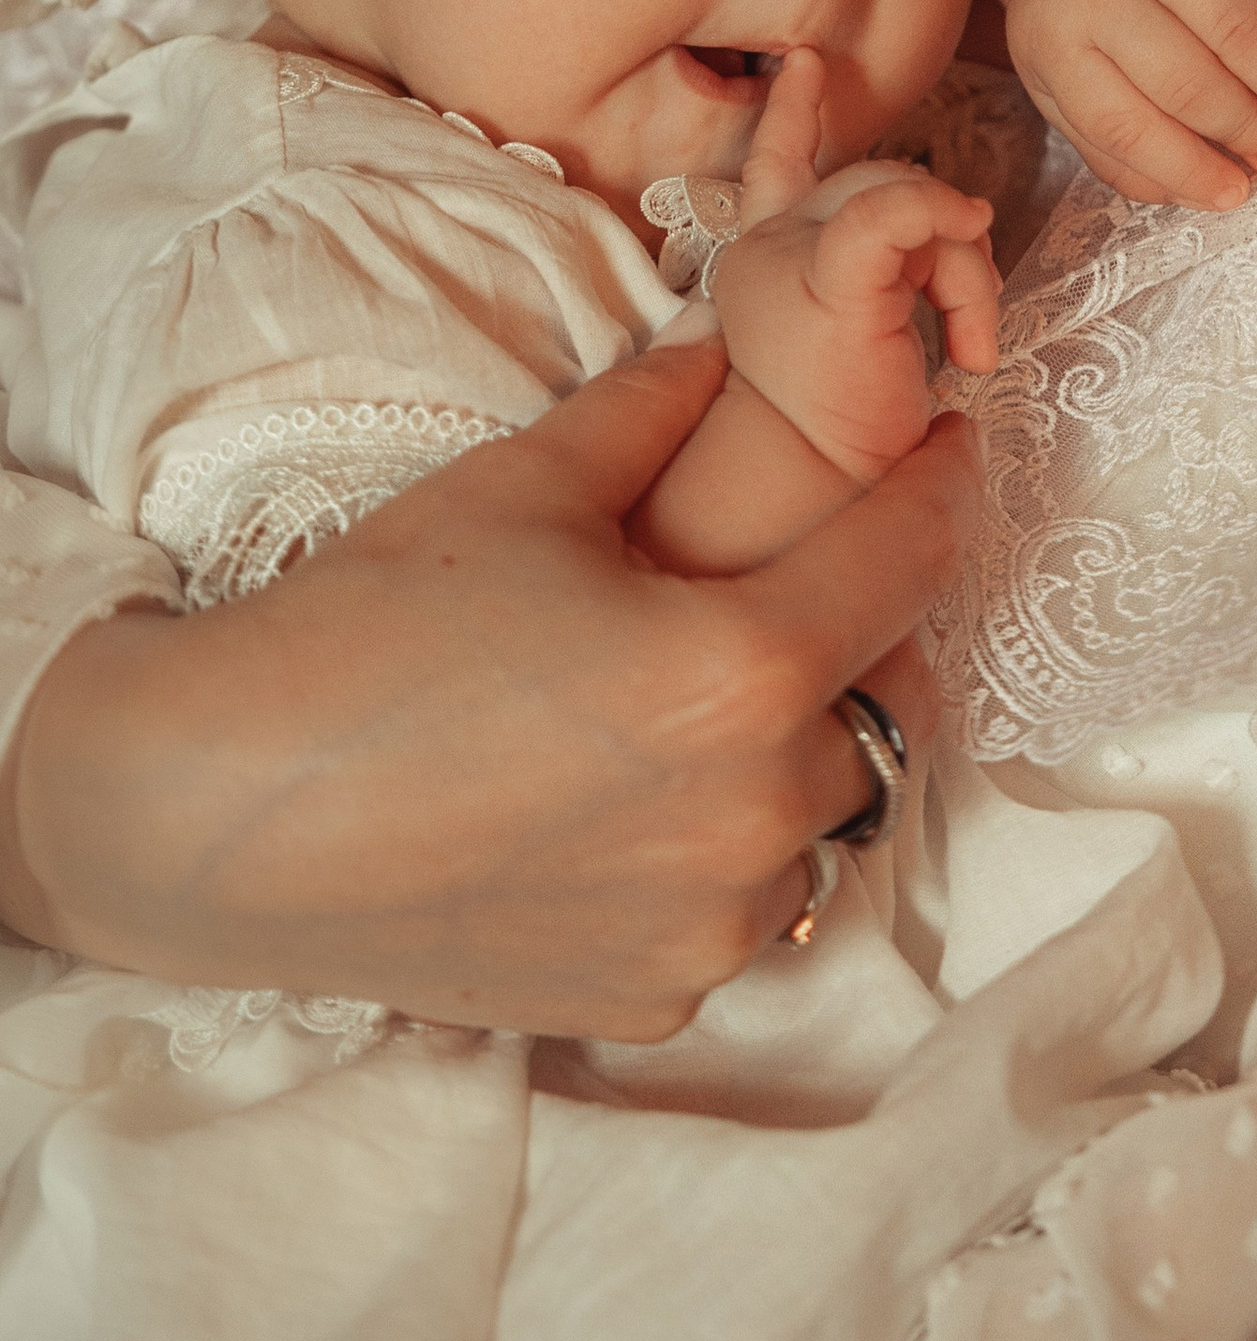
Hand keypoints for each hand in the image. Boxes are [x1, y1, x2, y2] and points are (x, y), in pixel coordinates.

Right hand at [0, 339, 980, 1039]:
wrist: (221, 814)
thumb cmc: (369, 629)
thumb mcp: (528, 482)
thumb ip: (662, 407)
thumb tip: (735, 344)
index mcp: (742, 672)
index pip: (909, 560)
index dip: (939, 487)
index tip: (950, 448)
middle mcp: (750, 815)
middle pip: (882, 698)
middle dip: (858, 629)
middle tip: (801, 573)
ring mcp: (703, 925)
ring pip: (821, 815)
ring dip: (797, 751)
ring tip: (711, 692)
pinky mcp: (647, 996)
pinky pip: (739, 906)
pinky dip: (720, 847)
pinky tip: (642, 794)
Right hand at [716, 53, 1000, 484]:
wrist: (818, 492)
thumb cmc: (847, 422)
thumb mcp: (868, 321)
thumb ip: (891, 255)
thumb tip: (961, 215)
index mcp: (771, 256)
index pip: (777, 165)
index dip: (791, 113)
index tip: (803, 63)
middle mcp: (768, 247)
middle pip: (883, 178)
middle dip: (948, 241)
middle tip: (970, 330)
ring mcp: (791, 258)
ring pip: (906, 196)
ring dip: (962, 273)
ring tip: (966, 353)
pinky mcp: (830, 279)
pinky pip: (896, 214)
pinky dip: (940, 234)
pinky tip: (966, 328)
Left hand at [988, 0, 1256, 213]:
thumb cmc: (1076, 2)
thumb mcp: (1060, 75)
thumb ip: (1112, 144)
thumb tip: (1197, 195)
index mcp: (1052, 37)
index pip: (1123, 124)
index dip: (1187, 168)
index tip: (1236, 195)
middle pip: (1187, 77)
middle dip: (1245, 127)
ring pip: (1236, 21)